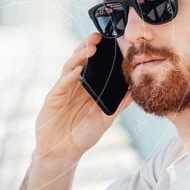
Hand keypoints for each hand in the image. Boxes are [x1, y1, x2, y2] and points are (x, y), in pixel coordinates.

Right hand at [34, 32, 132, 161]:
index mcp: (87, 87)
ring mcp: (63, 90)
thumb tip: (137, 90)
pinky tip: (77, 71)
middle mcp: (74, 84)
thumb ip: (119, 104)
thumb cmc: (83, 134)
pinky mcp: (53, 99)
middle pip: (80, 60)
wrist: (64, 153)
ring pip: (70, 67)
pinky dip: (69, 77)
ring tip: (90, 48)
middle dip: (88, 46)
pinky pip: (61, 85)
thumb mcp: (106, 118)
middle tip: (99, 36)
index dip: (100, 51)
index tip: (111, 39)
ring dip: (79, 56)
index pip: (93, 63)